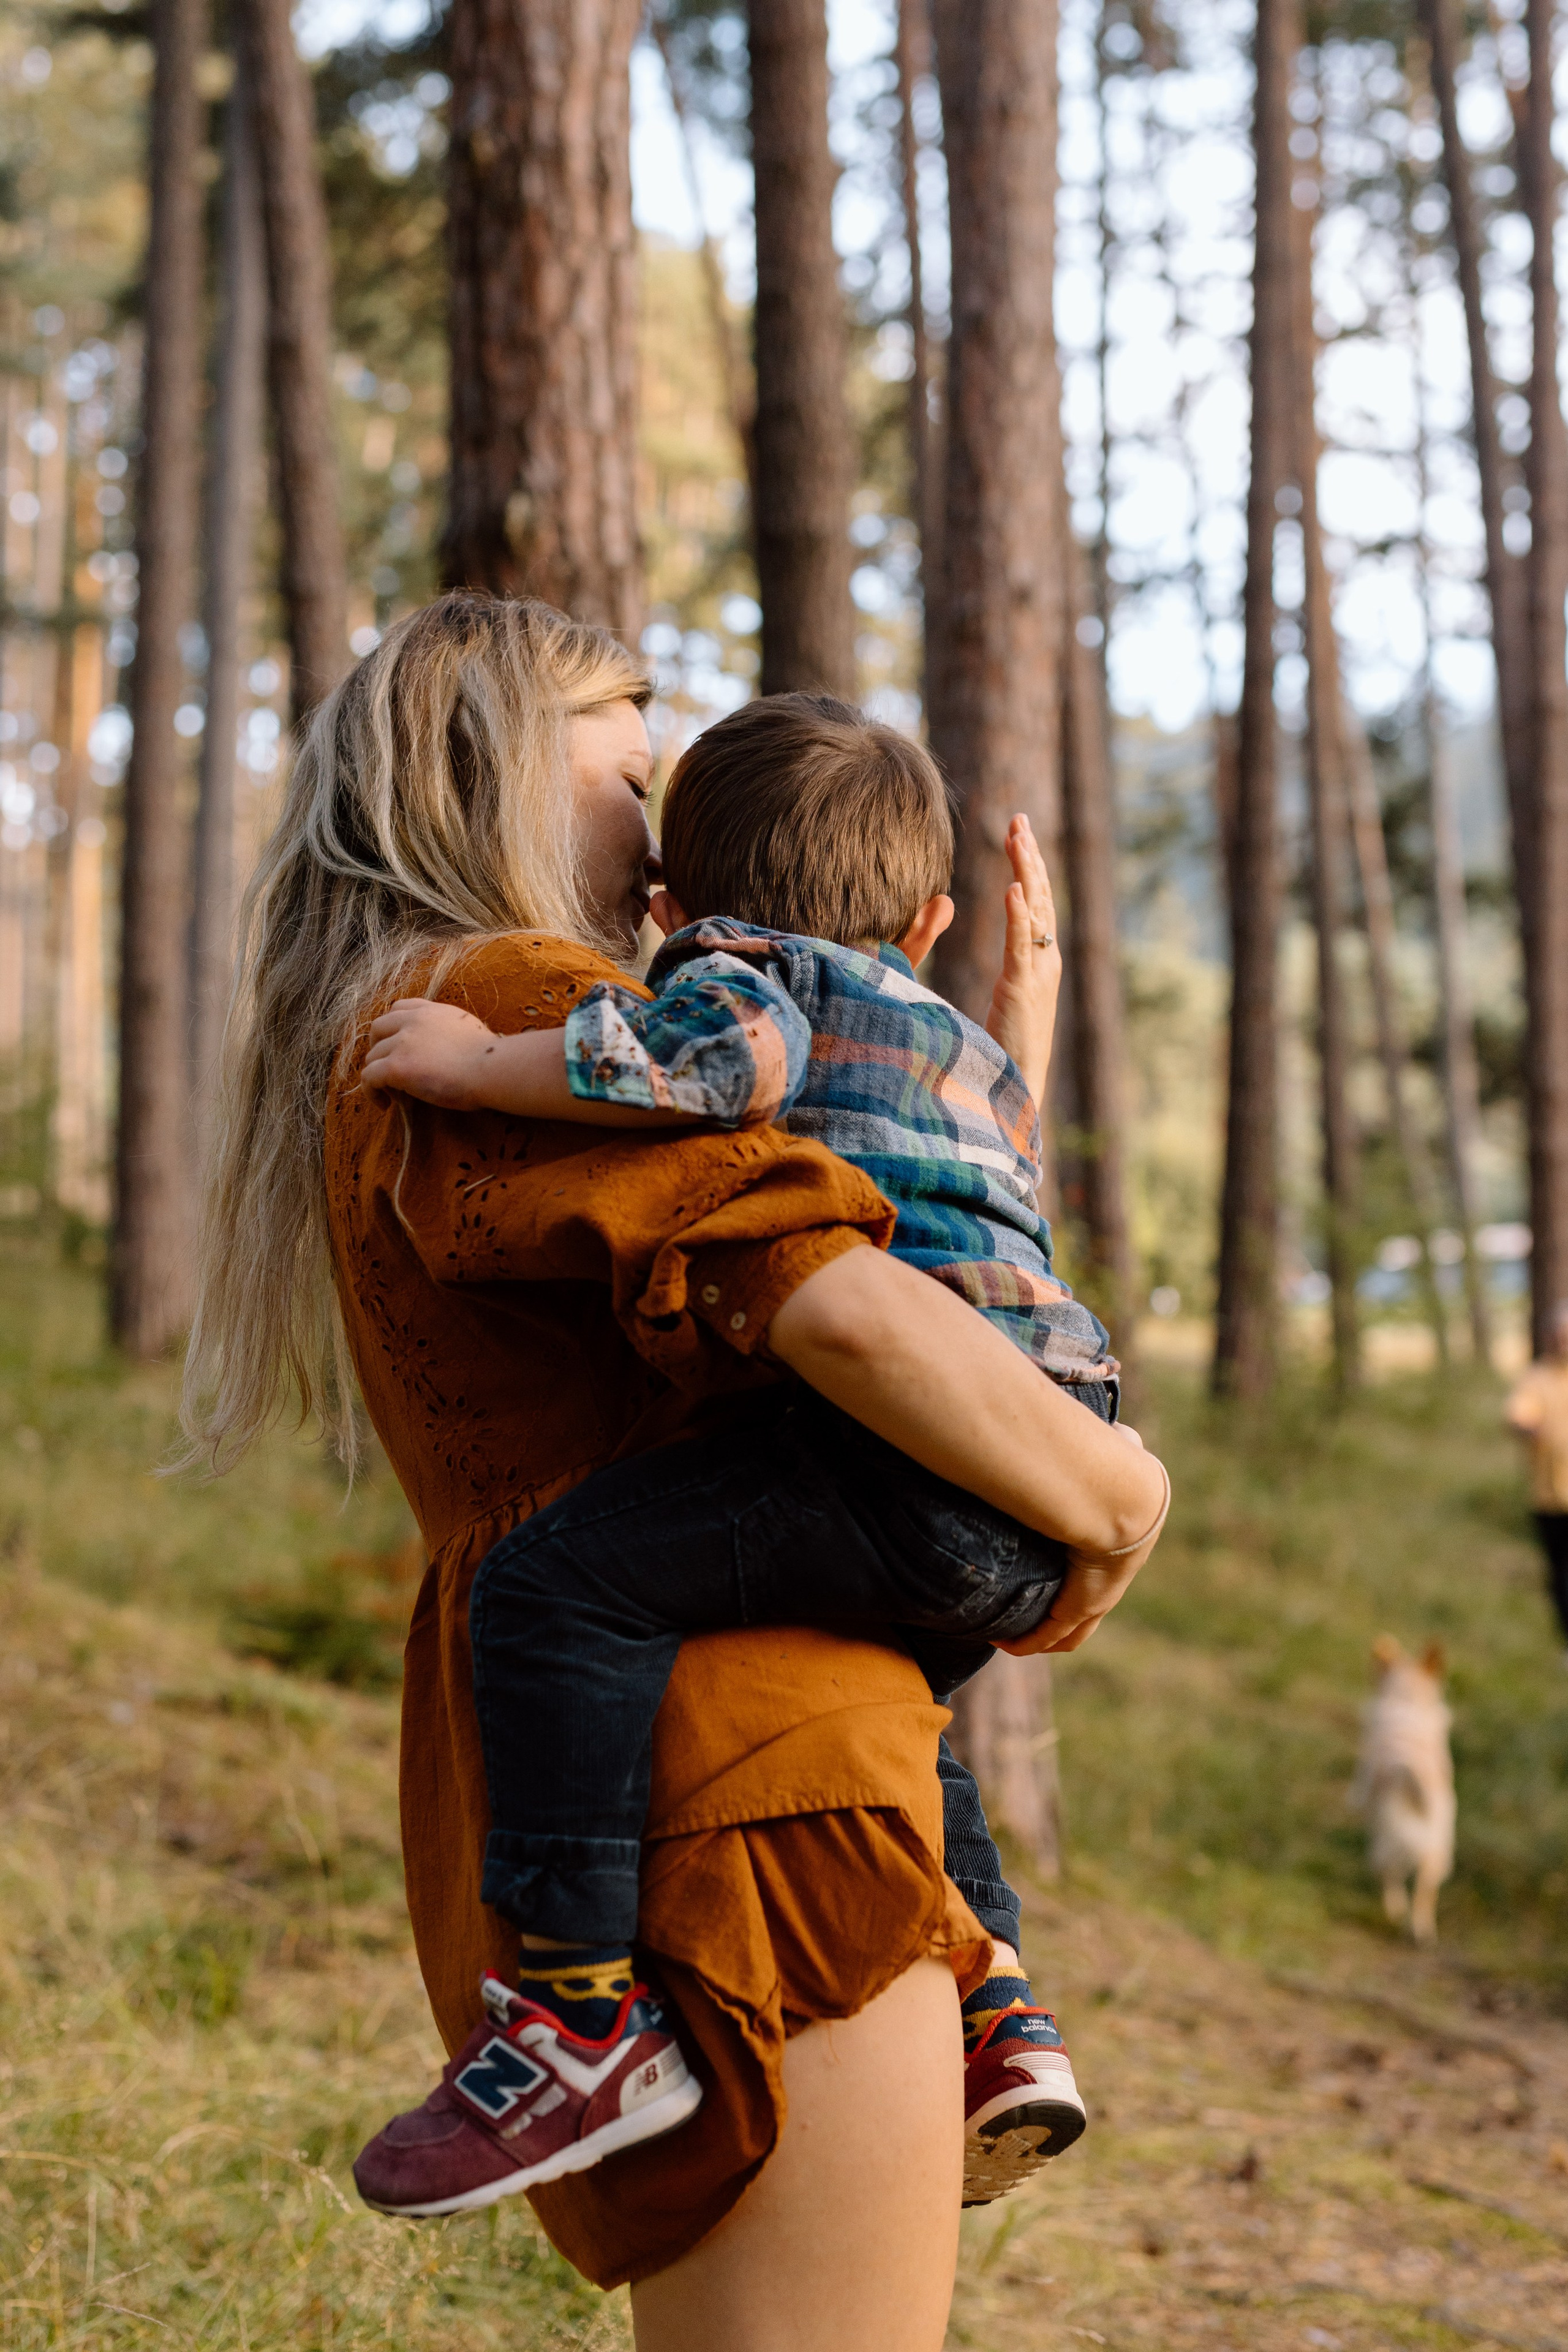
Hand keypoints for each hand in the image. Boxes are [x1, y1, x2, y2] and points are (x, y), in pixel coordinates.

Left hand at [363, 998, 500, 1108]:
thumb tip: (443, 1049)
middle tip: (389, 1070)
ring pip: (372, 1057)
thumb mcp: (467, 1030)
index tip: (399, 1047)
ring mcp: (402, 1043)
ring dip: (378, 1075)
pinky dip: (371, 1092)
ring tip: (393, 1094)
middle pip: (377, 1029)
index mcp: (431, 1011)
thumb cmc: (490, 1058)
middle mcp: (412, 1021)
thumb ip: (447, 1031)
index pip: (398, 1008)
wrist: (492, 1068)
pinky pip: (369, 1077)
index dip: (392, 1029)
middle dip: (378, 1049)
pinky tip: (385, 1105)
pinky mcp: (396, 1066)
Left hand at [983, 815, 1060, 1111]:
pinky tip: (1013, 889)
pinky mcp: (1021, 993)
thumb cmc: (1000, 1057)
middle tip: (1019, 820)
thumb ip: (1003, 978)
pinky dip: (1019, 918)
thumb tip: (982, 960)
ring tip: (1016, 836)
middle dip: (1029, 857)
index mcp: (1038, 965)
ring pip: (1034, 913)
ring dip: (1026, 873)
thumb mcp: (998, 1006)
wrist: (1017, 1095)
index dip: (1027, 867)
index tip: (1016, 832)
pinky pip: (1021, 948)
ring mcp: (1037, 977)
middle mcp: (1044, 965)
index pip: (1033, 904)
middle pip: (1039, 899)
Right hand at [995, 1443, 1169, 1655]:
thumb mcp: (1121, 1450)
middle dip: (1057, 1617)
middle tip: (1024, 1617)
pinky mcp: (1080, 1605)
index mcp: (1120, 1545)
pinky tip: (1007, 1644)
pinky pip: (1051, 1634)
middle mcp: (1111, 1578)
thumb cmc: (1120, 1465)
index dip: (1077, 1580)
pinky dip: (1030, 1643)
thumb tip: (1116, 1429)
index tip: (1050, 1578)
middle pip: (1085, 1612)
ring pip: (1070, 1630)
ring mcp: (1098, 1597)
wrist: (1124, 1493)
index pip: (1098, 1573)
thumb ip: (1118, 1442)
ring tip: (1010, 1636)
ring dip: (1042, 1636)